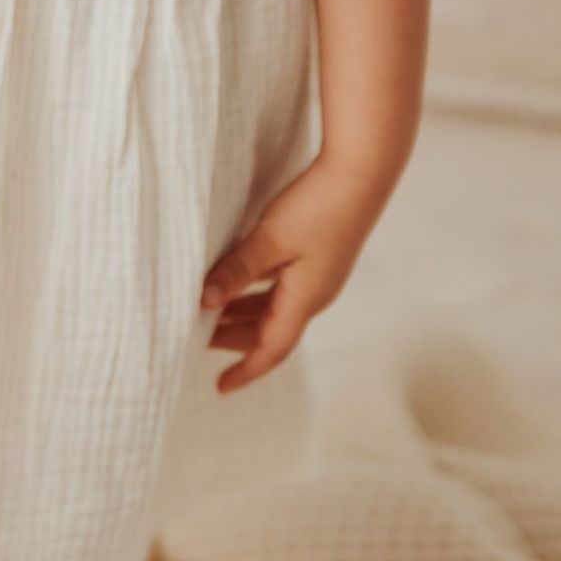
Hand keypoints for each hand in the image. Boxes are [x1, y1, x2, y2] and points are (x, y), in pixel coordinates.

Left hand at [198, 153, 382, 392]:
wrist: (361, 173)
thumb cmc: (319, 207)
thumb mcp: (270, 241)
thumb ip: (237, 271)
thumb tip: (205, 303)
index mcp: (305, 300)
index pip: (271, 349)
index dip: (245, 369)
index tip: (220, 387)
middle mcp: (313, 294)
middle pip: (271, 330)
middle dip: (235, 340)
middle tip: (199, 342)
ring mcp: (317, 275)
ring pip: (274, 306)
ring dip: (243, 313)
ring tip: (210, 312)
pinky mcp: (317, 255)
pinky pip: (281, 286)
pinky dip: (255, 290)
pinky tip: (237, 278)